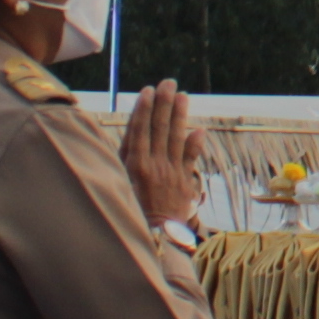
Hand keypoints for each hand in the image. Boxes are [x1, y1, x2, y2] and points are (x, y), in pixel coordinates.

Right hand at [121, 82, 204, 227]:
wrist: (151, 235)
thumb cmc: (130, 206)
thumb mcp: (121, 180)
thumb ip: (127, 155)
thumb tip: (134, 131)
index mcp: (135, 165)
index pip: (140, 130)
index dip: (144, 109)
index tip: (147, 91)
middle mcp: (154, 165)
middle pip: (159, 128)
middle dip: (163, 103)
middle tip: (168, 82)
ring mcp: (171, 172)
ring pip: (175, 137)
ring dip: (179, 114)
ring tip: (182, 95)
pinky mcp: (184, 181)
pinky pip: (191, 158)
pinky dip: (195, 144)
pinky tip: (198, 129)